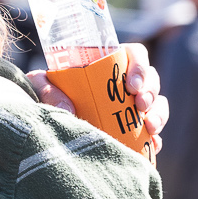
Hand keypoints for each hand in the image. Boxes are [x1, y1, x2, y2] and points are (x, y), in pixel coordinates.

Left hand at [27, 41, 165, 154]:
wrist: (46, 131)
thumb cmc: (43, 99)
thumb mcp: (38, 89)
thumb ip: (45, 89)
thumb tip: (67, 107)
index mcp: (106, 64)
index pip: (133, 54)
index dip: (139, 66)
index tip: (131, 85)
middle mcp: (122, 83)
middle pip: (151, 78)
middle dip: (151, 90)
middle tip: (140, 104)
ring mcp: (131, 106)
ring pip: (158, 104)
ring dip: (159, 113)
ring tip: (149, 126)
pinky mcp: (134, 129)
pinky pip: (154, 132)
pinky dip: (155, 138)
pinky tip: (152, 144)